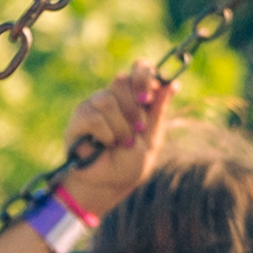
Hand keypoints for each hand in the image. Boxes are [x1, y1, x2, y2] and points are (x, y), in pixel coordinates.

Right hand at [52, 66, 173, 223]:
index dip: (144, 75)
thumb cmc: (131, 161)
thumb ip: (159, 111)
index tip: (148, 98)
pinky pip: (93, 117)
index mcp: (134, 96)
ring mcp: (94, 105)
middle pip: (121, 80)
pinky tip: (105, 145)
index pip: (139, 68)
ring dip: (120, 126)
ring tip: (122, 143)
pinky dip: (105, 134)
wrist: (110, 183)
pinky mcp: (79, 118)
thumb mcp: (152, 137)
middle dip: (133, 108)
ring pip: (107, 100)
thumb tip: (173, 84)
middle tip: (138, 129)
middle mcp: (113, 96)